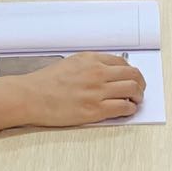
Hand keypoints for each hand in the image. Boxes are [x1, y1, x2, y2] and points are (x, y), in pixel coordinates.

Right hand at [22, 52, 145, 125]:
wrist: (31, 96)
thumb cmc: (46, 82)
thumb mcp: (71, 63)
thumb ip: (91, 65)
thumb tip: (109, 71)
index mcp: (91, 60)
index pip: (123, 62)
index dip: (132, 71)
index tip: (133, 78)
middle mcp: (97, 73)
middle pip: (132, 75)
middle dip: (140, 83)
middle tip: (140, 90)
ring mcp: (97, 92)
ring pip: (132, 90)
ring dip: (138, 96)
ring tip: (136, 101)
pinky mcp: (94, 110)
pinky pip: (123, 108)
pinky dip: (130, 109)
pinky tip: (127, 110)